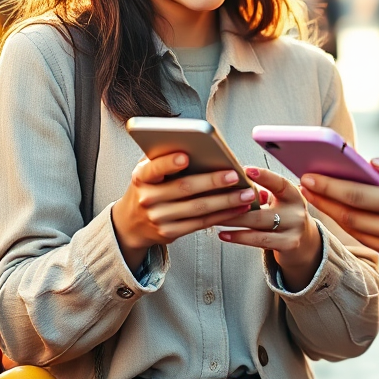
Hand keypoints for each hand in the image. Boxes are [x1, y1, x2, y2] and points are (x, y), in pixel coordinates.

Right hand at [111, 152, 258, 271]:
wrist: (131, 222)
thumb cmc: (149, 186)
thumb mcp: (148, 169)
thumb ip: (165, 157)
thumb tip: (200, 145)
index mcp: (141, 177)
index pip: (153, 168)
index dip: (168, 163)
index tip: (185, 156)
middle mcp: (147, 198)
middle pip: (184, 188)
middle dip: (212, 181)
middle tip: (235, 175)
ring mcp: (158, 218)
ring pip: (197, 208)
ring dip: (226, 201)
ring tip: (247, 194)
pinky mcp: (170, 233)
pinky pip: (200, 224)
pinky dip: (222, 215)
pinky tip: (238, 208)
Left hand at [218, 166, 322, 291]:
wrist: (305, 243)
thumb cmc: (284, 216)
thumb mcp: (280, 201)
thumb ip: (263, 192)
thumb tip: (235, 181)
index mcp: (293, 195)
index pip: (280, 183)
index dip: (264, 176)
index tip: (246, 170)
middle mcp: (296, 212)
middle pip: (262, 209)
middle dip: (236, 206)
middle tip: (216, 200)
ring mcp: (294, 230)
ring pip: (258, 226)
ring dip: (233, 222)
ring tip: (215, 219)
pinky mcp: (288, 245)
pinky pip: (259, 240)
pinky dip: (239, 237)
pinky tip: (224, 235)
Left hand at [300, 149, 378, 271]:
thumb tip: (372, 162)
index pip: (358, 197)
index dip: (329, 186)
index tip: (308, 175)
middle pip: (352, 218)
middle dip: (324, 201)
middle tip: (303, 185)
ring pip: (361, 234)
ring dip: (336, 217)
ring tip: (319, 197)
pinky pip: (377, 245)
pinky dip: (358, 230)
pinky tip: (347, 215)